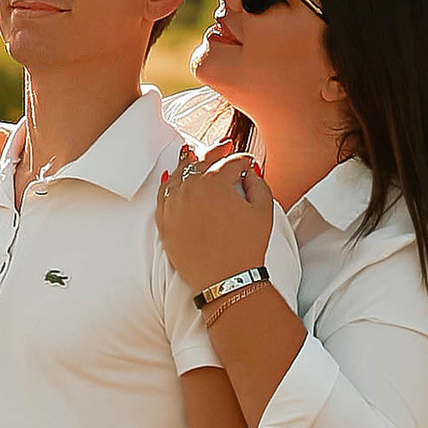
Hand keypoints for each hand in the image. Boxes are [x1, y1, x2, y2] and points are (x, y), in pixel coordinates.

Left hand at [155, 142, 273, 293]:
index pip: (229, 163)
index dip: (242, 161)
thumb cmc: (245, 249)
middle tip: (224, 148)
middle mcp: (190, 190)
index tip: (246, 163)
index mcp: (214, 183)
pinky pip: (163, 195)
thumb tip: (250, 173)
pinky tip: (173, 177)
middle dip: (216, 153)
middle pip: (201, 162)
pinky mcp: (164, 222)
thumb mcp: (263, 211)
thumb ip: (258, 184)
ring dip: (189, 163)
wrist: (226, 280)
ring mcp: (174, 205)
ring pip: (179, 175)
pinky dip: (169, 184)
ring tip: (193, 155)